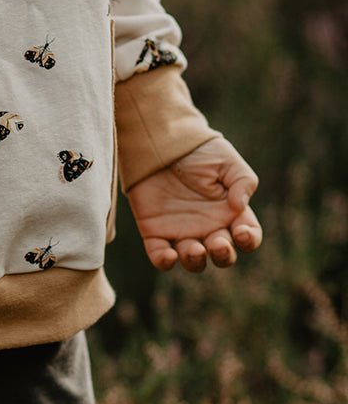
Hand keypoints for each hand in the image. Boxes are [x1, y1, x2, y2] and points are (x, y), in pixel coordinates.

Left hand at [127, 135, 261, 271]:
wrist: (160, 142)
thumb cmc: (198, 151)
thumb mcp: (227, 161)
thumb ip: (242, 182)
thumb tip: (240, 206)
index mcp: (230, 213)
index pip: (247, 237)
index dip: (248, 240)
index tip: (240, 231)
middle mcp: (208, 226)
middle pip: (222, 255)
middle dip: (223, 255)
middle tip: (218, 243)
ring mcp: (182, 230)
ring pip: (193, 260)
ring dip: (196, 261)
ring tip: (195, 248)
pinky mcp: (155, 230)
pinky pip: (159, 256)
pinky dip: (164, 261)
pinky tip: (169, 255)